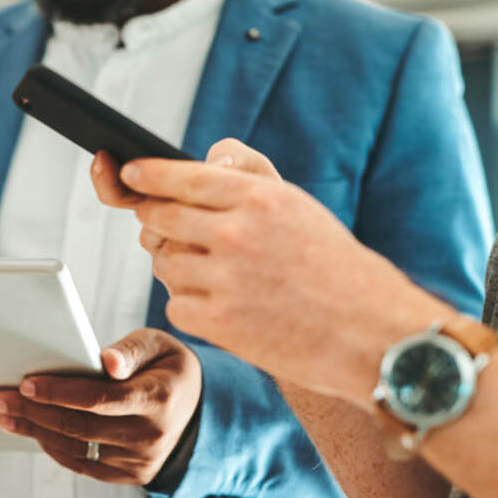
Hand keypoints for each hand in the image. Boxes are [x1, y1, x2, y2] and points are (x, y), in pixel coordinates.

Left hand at [0, 328, 200, 484]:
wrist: (196, 412)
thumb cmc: (166, 369)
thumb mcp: (158, 346)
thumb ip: (130, 349)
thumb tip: (107, 361)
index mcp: (159, 398)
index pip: (99, 399)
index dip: (58, 392)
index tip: (26, 384)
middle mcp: (151, 435)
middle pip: (79, 426)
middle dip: (33, 411)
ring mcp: (140, 461)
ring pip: (75, 448)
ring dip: (35, 431)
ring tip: (5, 414)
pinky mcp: (131, 475)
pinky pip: (83, 464)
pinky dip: (53, 448)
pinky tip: (31, 430)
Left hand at [106, 139, 454, 403]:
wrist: (368, 332)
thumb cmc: (332, 266)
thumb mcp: (296, 205)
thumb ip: (244, 180)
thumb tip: (201, 165)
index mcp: (259, 198)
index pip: (182, 177)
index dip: (147, 175)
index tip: (129, 172)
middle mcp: (236, 234)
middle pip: (160, 216)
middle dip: (154, 219)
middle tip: (163, 226)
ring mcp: (223, 280)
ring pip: (164, 262)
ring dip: (178, 266)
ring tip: (220, 275)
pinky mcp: (216, 322)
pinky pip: (174, 303)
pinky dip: (191, 305)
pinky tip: (226, 306)